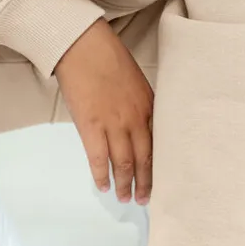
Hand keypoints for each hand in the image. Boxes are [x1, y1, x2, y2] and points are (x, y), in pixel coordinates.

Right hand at [52, 18, 152, 204]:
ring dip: (125, 184)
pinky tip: (103, 186)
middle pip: (145, 159)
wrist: (83, 45)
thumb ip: (140, 105)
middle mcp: (135, 119)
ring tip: (125, 198)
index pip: (159, 144)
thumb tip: (139, 126)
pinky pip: (99, 158)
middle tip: (146, 199)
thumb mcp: (136, 81)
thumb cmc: (108, 57)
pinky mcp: (91, 126)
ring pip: (124, 163)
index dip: (160, 166)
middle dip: (146, 183)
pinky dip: (102, 175)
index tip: (161, 181)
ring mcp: (113, 124)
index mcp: (149, 107)